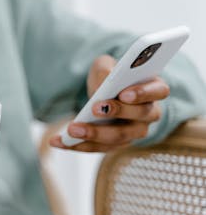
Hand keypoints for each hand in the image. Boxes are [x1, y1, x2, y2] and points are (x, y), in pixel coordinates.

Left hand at [50, 55, 169, 151]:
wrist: (101, 93)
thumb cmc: (109, 76)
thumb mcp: (105, 66)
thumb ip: (107, 69)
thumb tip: (105, 81)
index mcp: (153, 89)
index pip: (158, 91)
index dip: (143, 93)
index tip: (124, 92)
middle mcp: (149, 114)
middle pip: (138, 117)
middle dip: (116, 113)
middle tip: (94, 108)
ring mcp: (133, 132)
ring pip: (118, 138)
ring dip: (93, 134)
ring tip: (71, 129)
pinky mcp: (115, 145)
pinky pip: (98, 148)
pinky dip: (76, 145)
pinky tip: (57, 141)